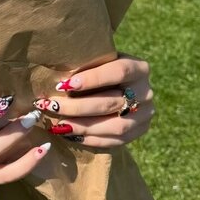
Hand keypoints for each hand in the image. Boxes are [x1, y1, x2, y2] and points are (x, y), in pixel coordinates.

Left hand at [32, 53, 153, 148]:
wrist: (119, 85)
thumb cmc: (100, 68)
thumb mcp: (98, 58)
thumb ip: (85, 60)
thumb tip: (56, 67)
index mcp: (139, 68)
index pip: (119, 72)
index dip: (93, 79)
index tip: (66, 84)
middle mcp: (146, 92)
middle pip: (112, 103)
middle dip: (78, 107)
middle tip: (52, 106)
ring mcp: (145, 114)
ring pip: (116, 126)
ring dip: (84, 126)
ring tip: (59, 124)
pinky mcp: (140, 131)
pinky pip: (116, 141)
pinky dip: (91, 139)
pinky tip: (70, 134)